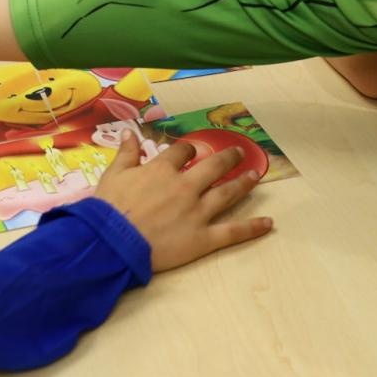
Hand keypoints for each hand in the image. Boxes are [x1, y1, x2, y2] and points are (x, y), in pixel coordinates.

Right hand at [93, 137, 272, 271]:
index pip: (182, 152)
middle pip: (213, 167)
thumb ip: (125, 155)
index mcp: (162, 170)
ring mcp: (197, 212)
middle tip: (239, 152)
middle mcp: (185, 186)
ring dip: (244, 183)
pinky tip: (268, 223)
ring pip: (227, 194)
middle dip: (228, 158)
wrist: (111, 242)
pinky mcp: (203, 238)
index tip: (193, 150)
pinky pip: (232, 231)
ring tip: (256, 175)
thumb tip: (129, 134)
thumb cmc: (108, 209)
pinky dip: (252, 228)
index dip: (189, 150)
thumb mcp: (112, 176)